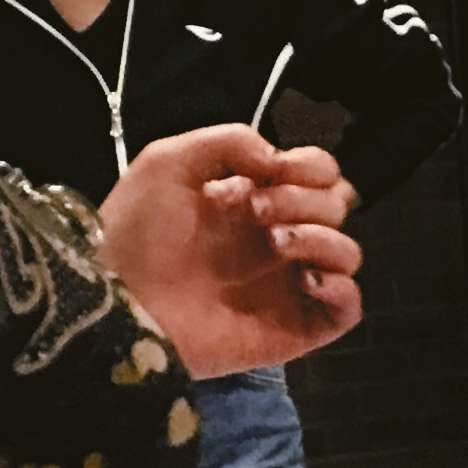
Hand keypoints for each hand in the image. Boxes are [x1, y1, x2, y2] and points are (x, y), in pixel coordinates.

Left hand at [98, 126, 361, 375]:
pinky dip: (341, 288)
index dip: (309, 166)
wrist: (117, 301)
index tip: (271, 172)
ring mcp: (288, 284)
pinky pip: (349, 308)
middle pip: (337, 206)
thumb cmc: (133, 233)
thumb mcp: (169, 161)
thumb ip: (229, 141)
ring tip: (276, 243)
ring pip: (348, 253)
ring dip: (321, 238)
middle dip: (304, 200)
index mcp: (255, 200)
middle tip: (256, 212)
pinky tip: (305, 279)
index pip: (319, 174)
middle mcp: (277, 239)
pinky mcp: (294, 326)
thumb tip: (278, 158)